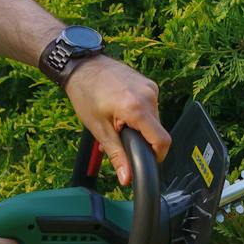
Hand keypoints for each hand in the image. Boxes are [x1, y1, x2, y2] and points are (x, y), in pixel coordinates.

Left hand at [63, 55, 171, 185]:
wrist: (81, 66)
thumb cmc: (85, 93)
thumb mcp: (99, 129)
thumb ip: (116, 155)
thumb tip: (126, 178)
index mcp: (136, 108)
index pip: (162, 140)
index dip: (157, 156)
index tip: (146, 161)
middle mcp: (148, 96)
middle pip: (158, 130)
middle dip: (142, 139)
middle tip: (120, 135)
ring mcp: (150, 87)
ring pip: (154, 119)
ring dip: (140, 126)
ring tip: (118, 120)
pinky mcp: (148, 83)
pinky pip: (151, 106)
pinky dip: (140, 113)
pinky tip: (122, 110)